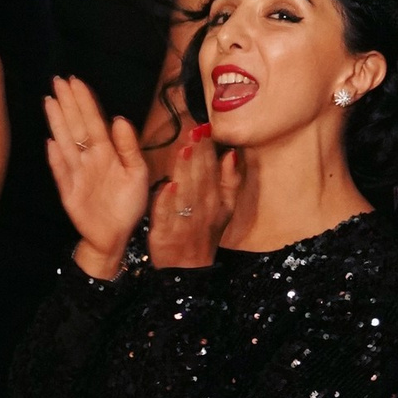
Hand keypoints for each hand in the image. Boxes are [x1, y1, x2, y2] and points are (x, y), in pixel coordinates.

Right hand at [43, 73, 151, 271]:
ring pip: (65, 142)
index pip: (94, 121)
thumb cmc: (129, 204)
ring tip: (50, 101)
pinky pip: (60, 171)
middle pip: (76, 126)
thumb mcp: (138, 173)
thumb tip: (119, 119)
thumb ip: (129, 147)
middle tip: (58, 80)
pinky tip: (49, 142)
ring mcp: (77, 173)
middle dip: (68, 103)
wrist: (116, 236)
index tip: (76, 82)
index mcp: (108, 152)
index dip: (85, 102)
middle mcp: (90, 159)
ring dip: (57, 122)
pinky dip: (55, 158)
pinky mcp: (67, 190)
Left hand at [147, 122, 239, 266]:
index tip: (205, 127)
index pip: (211, 169)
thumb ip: (231, 182)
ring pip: (184, 192)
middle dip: (197, 153)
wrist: (188, 270)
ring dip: (185, 171)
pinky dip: (167, 202)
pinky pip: (167, 216)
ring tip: (184, 149)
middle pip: (199, 177)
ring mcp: (183, 221)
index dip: (208, 149)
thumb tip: (231, 154)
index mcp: (215, 200)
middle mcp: (201, 209)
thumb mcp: (225, 210)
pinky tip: (168, 186)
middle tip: (194, 130)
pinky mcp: (165, 233)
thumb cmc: (205, 235)